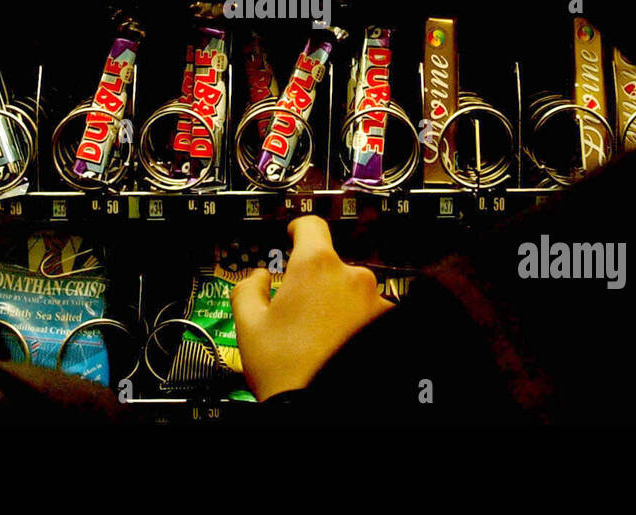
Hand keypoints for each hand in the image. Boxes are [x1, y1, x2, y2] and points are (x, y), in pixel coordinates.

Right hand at [230, 215, 394, 401]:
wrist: (322, 408)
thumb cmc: (288, 370)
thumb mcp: (249, 326)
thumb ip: (247, 289)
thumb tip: (257, 278)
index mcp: (315, 266)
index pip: (311, 225)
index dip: (298, 229)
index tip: (295, 235)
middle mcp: (352, 276)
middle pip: (329, 266)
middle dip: (314, 283)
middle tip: (296, 313)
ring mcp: (375, 301)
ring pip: (350, 292)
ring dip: (337, 305)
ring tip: (318, 338)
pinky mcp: (388, 324)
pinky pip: (369, 314)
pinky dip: (356, 324)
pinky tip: (339, 346)